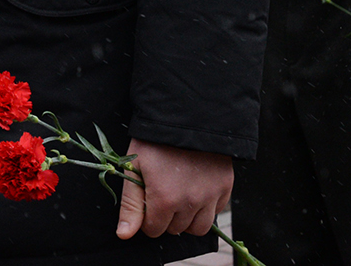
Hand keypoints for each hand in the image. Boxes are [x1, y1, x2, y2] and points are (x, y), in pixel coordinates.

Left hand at [116, 139, 232, 240]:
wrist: (187, 115)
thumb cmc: (156, 140)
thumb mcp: (135, 168)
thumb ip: (130, 205)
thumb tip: (124, 235)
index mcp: (165, 199)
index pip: (154, 230)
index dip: (146, 217)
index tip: (147, 200)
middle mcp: (190, 202)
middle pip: (175, 230)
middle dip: (166, 217)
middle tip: (163, 192)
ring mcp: (210, 196)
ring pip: (198, 228)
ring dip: (187, 218)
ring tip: (180, 196)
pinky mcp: (225, 187)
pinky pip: (216, 212)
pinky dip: (206, 207)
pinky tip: (196, 189)